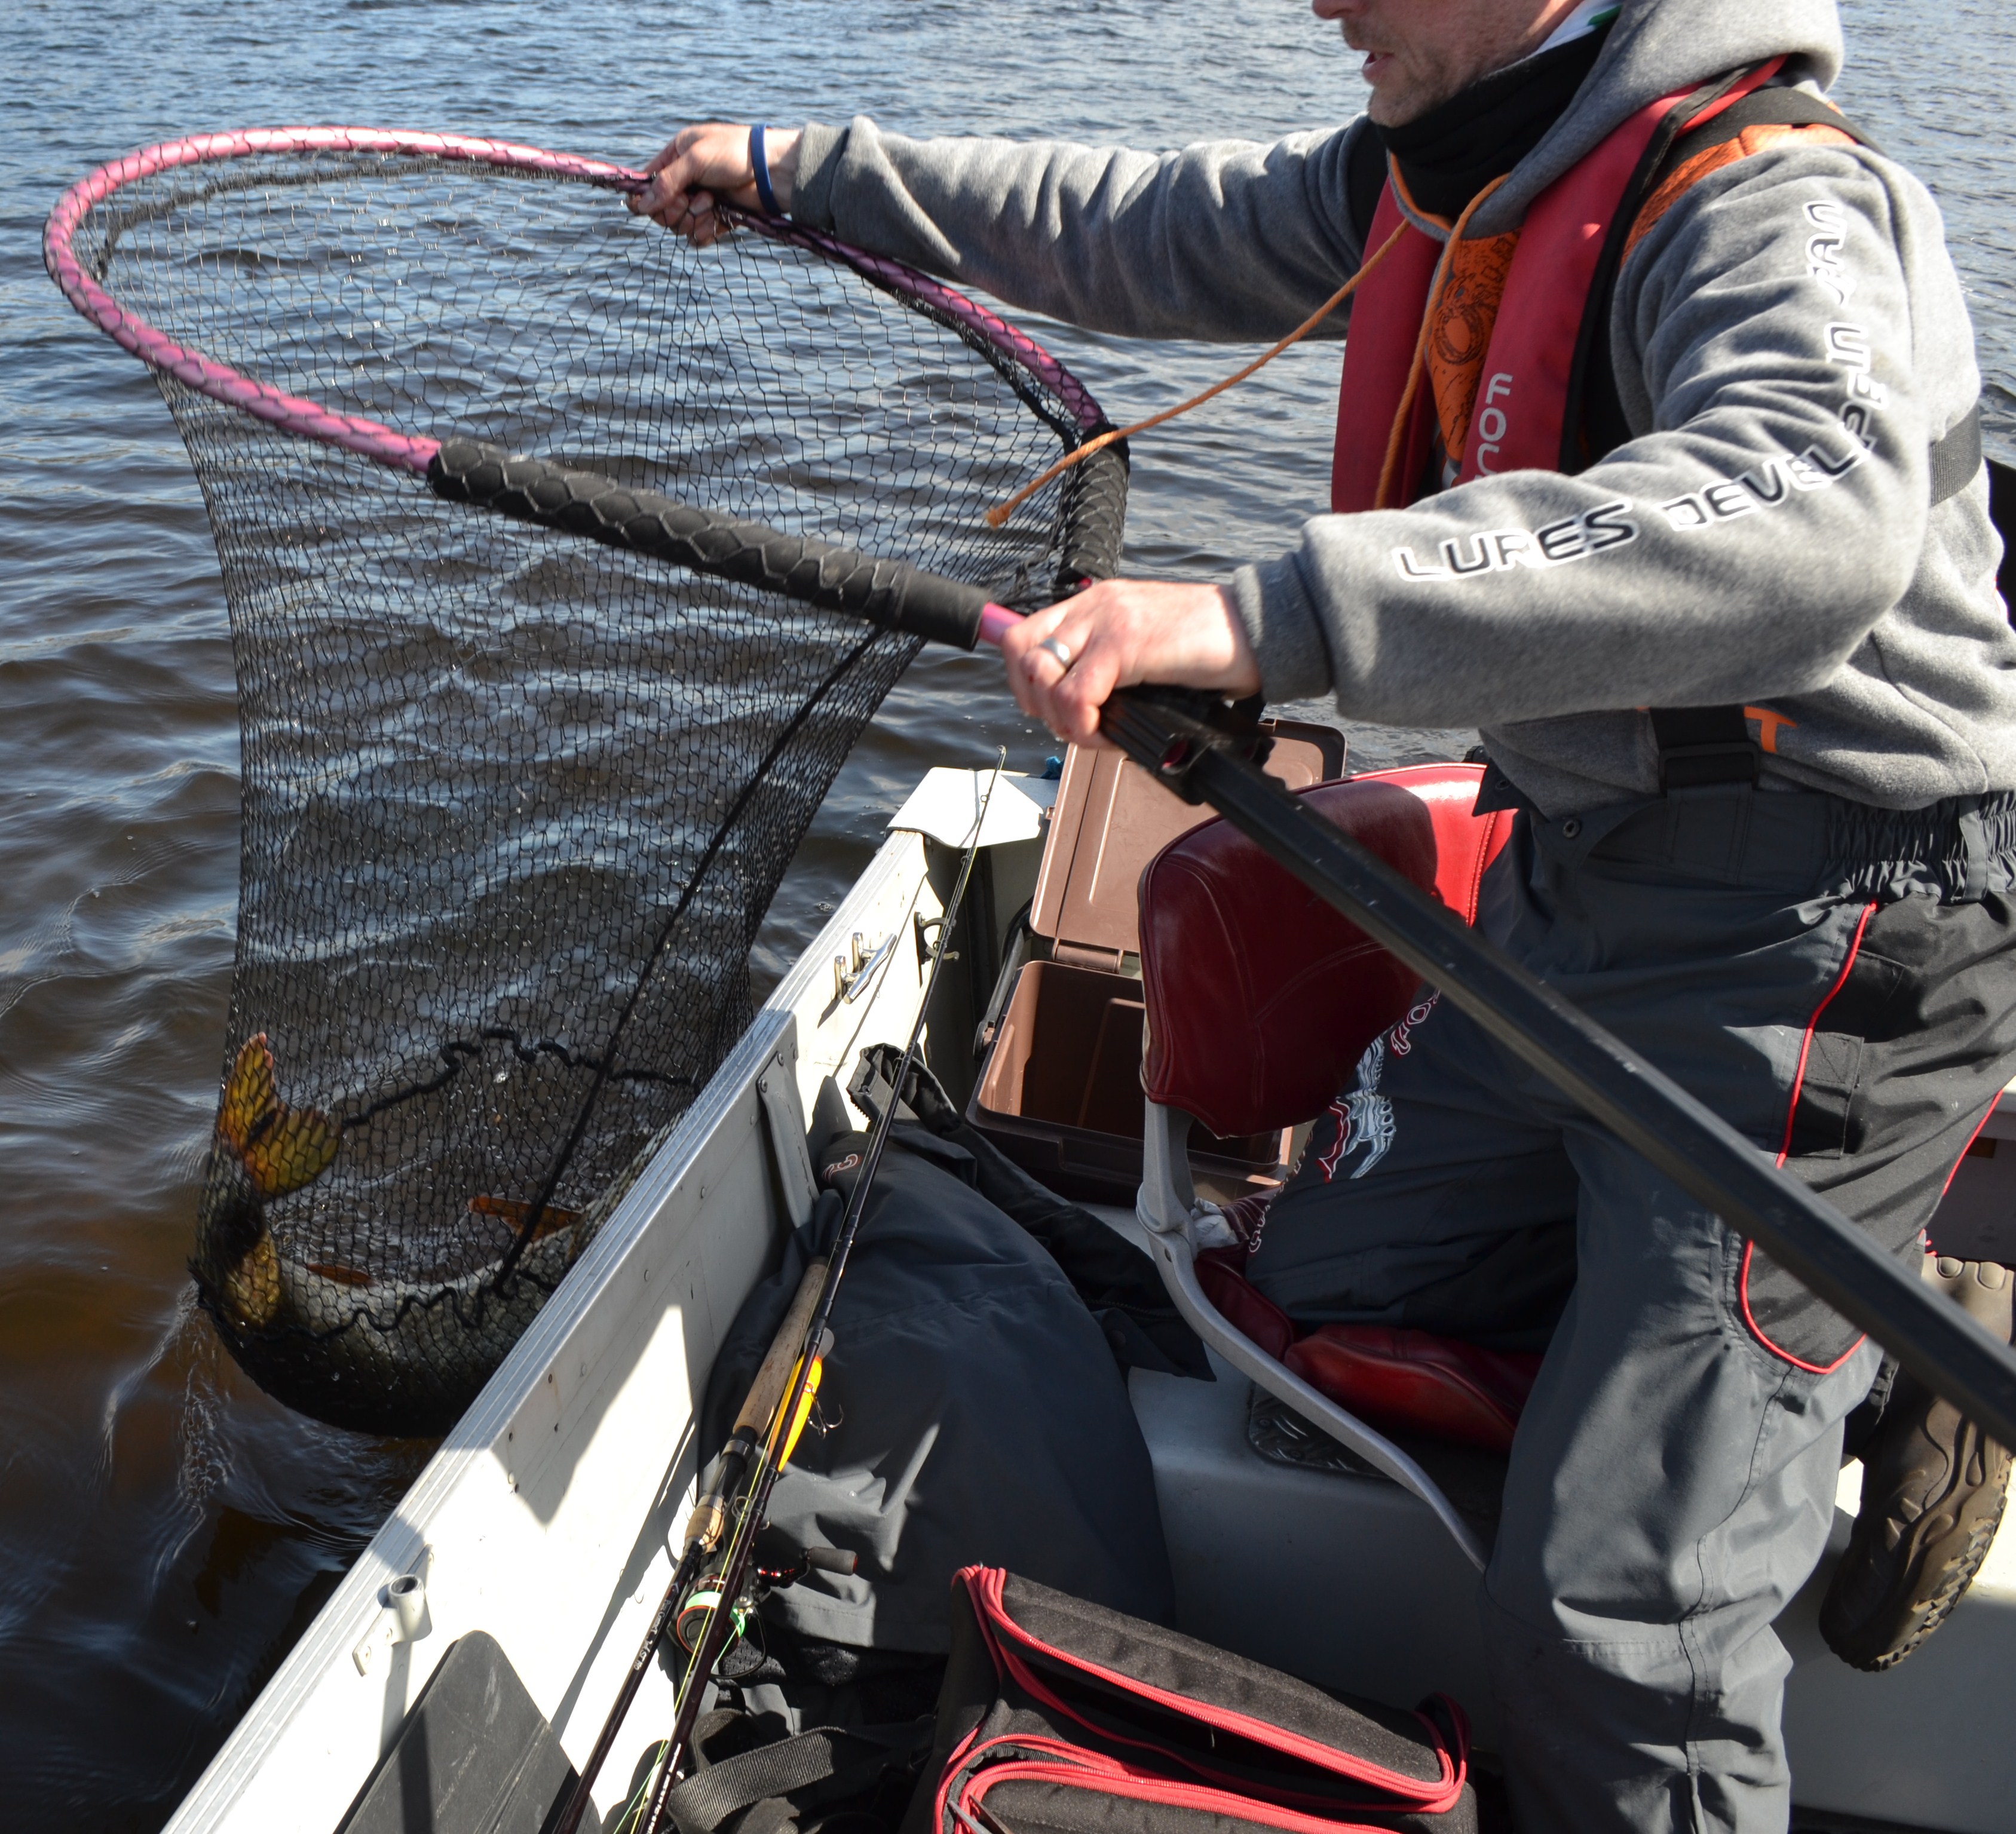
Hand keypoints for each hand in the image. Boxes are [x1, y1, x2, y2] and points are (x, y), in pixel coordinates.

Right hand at [627, 123, 802, 242]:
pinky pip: (698, 236)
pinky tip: (716, 221)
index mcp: (675, 157)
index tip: (652, 206)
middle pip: (661, 210)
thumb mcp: (695, 159)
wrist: (772, 170)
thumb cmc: (735, 153)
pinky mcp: (716, 218)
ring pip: (680, 225)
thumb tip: (640, 206)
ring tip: (711, 205)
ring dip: (693, 220)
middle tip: (692, 202)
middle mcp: (686, 180)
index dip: (646, 198)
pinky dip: (704, 232)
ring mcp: (701, 201)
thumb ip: (667, 182)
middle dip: (674, 210)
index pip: (648, 184)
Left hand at [999, 580, 1260, 747]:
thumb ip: (1109, 665)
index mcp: (1094, 604)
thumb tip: (1079, 708)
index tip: (1056, 712)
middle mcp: (1093, 606)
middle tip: (1075, 725)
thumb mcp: (1146, 650)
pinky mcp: (1125, 642)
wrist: (1259, 629)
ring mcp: (1107, 621)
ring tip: (1097, 732)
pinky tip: (1111, 734)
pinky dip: (1085, 726)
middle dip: (1037, 703)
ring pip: (1042, 676)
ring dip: (1062, 719)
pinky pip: (1077, 694)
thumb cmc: (1210, 646)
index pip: (1024, 637)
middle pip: (1021, 654)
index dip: (1027, 684)